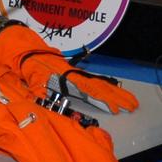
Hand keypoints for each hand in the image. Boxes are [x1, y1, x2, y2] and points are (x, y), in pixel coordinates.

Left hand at [22, 54, 138, 113]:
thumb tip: (51, 108)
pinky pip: (95, 83)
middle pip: (101, 87)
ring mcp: (77, 75)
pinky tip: (113, 95)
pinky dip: (106, 89)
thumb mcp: (33, 83)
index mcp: (68, 78)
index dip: (104, 100)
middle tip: (134, 105)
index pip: (90, 90)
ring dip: (116, 93)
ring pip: (100, 85)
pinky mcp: (75, 75)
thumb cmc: (30, 67)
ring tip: (131, 102)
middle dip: (118, 97)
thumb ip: (43, 96)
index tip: (116, 109)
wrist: (27, 52)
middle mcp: (76, 76)